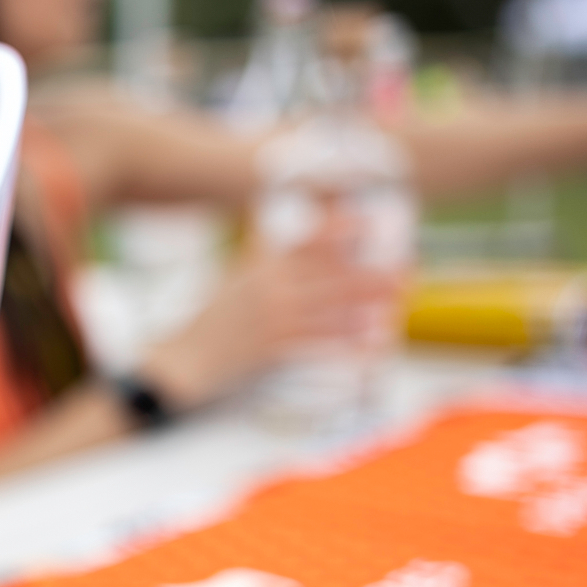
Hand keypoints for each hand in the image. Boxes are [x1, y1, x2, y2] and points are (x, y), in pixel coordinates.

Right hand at [138, 210, 407, 410]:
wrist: (183, 361)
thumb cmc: (208, 321)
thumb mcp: (232, 279)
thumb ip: (259, 255)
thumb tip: (272, 225)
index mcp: (260, 267)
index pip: (307, 243)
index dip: (341, 231)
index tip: (369, 224)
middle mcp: (269, 289)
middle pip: (331, 277)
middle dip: (370, 274)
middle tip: (404, 270)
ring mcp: (273, 319)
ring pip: (332, 309)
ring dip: (367, 305)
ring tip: (395, 300)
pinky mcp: (274, 349)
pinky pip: (320, 344)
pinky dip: (347, 343)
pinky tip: (369, 342)